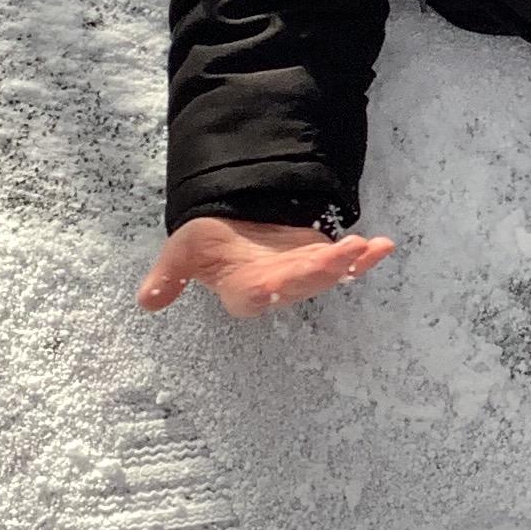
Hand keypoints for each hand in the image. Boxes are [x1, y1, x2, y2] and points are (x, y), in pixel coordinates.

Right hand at [137, 215, 395, 317]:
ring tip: (366, 247)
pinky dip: (365, 256)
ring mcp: (304, 273)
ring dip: (348, 262)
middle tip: (344, 253)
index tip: (274, 285)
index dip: (268, 289)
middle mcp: (279, 286)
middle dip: (322, 268)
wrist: (232, 228)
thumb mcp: (182, 253)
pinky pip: (346, 262)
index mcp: (246, 289)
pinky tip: (384, 245)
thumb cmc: (209, 244)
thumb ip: (169, 276)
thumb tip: (146, 300)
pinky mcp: (321, 259)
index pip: (257, 294)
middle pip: (301, 281)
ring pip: (327, 271)